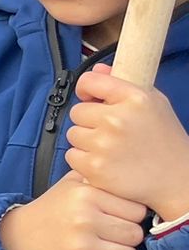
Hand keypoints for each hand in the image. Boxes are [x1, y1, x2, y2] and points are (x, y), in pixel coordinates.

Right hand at [0, 171, 148, 249]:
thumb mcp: (69, 185)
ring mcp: (82, 247)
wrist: (16, 239)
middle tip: (113, 236)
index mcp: (86, 195)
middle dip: (127, 237)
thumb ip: (96, 177)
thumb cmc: (50, 211)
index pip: (136, 210)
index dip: (131, 216)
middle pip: (135, 234)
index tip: (118, 219)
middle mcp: (85, 219)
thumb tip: (126, 176)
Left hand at [66, 66, 188, 220]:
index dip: (87, 89)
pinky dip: (84, 160)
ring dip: (86, 141)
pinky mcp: (95, 168)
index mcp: (134, 99)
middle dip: (90, 121)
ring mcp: (104, 145)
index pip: (89, 81)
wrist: (177, 180)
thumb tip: (98, 69)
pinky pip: (72, 156)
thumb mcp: (153, 103)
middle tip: (110, 132)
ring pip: (73, 134)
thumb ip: (122, 84)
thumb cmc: (165, 140)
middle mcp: (117, 119)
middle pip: (77, 111)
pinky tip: (105, 162)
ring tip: (110, 148)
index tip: (92, 98)